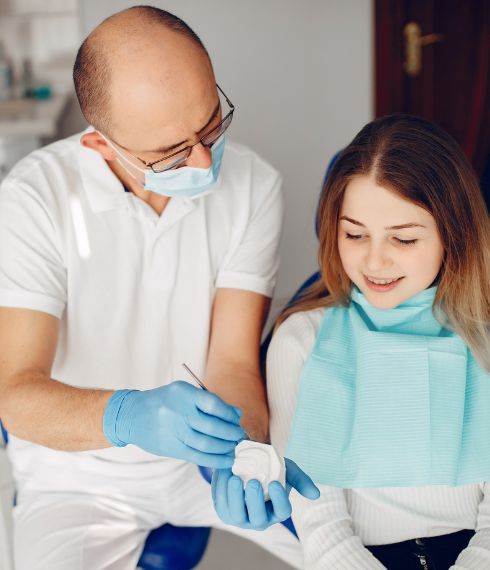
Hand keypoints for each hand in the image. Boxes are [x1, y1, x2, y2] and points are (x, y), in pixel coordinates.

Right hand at [103, 381, 245, 466]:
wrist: (132, 415)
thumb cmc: (165, 402)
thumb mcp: (184, 393)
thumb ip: (208, 402)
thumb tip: (236, 414)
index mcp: (183, 393)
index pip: (213, 404)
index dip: (229, 413)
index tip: (237, 418)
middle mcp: (178, 411)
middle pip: (212, 426)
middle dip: (231, 432)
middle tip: (239, 435)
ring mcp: (173, 431)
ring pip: (206, 443)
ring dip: (225, 447)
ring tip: (234, 447)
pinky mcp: (171, 448)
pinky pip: (197, 456)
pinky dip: (215, 460)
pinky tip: (226, 460)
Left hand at [212, 458, 319, 529]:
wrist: (247, 461)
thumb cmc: (269, 468)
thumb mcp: (287, 469)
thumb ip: (300, 479)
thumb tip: (315, 494)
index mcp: (278, 510)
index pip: (282, 510)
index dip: (279, 499)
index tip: (274, 483)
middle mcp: (260, 519)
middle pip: (258, 517)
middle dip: (254, 501)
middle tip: (253, 482)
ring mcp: (240, 517)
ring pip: (236, 514)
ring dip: (234, 497)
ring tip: (234, 479)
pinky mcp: (224, 510)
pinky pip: (220, 504)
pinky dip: (220, 490)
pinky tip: (223, 474)